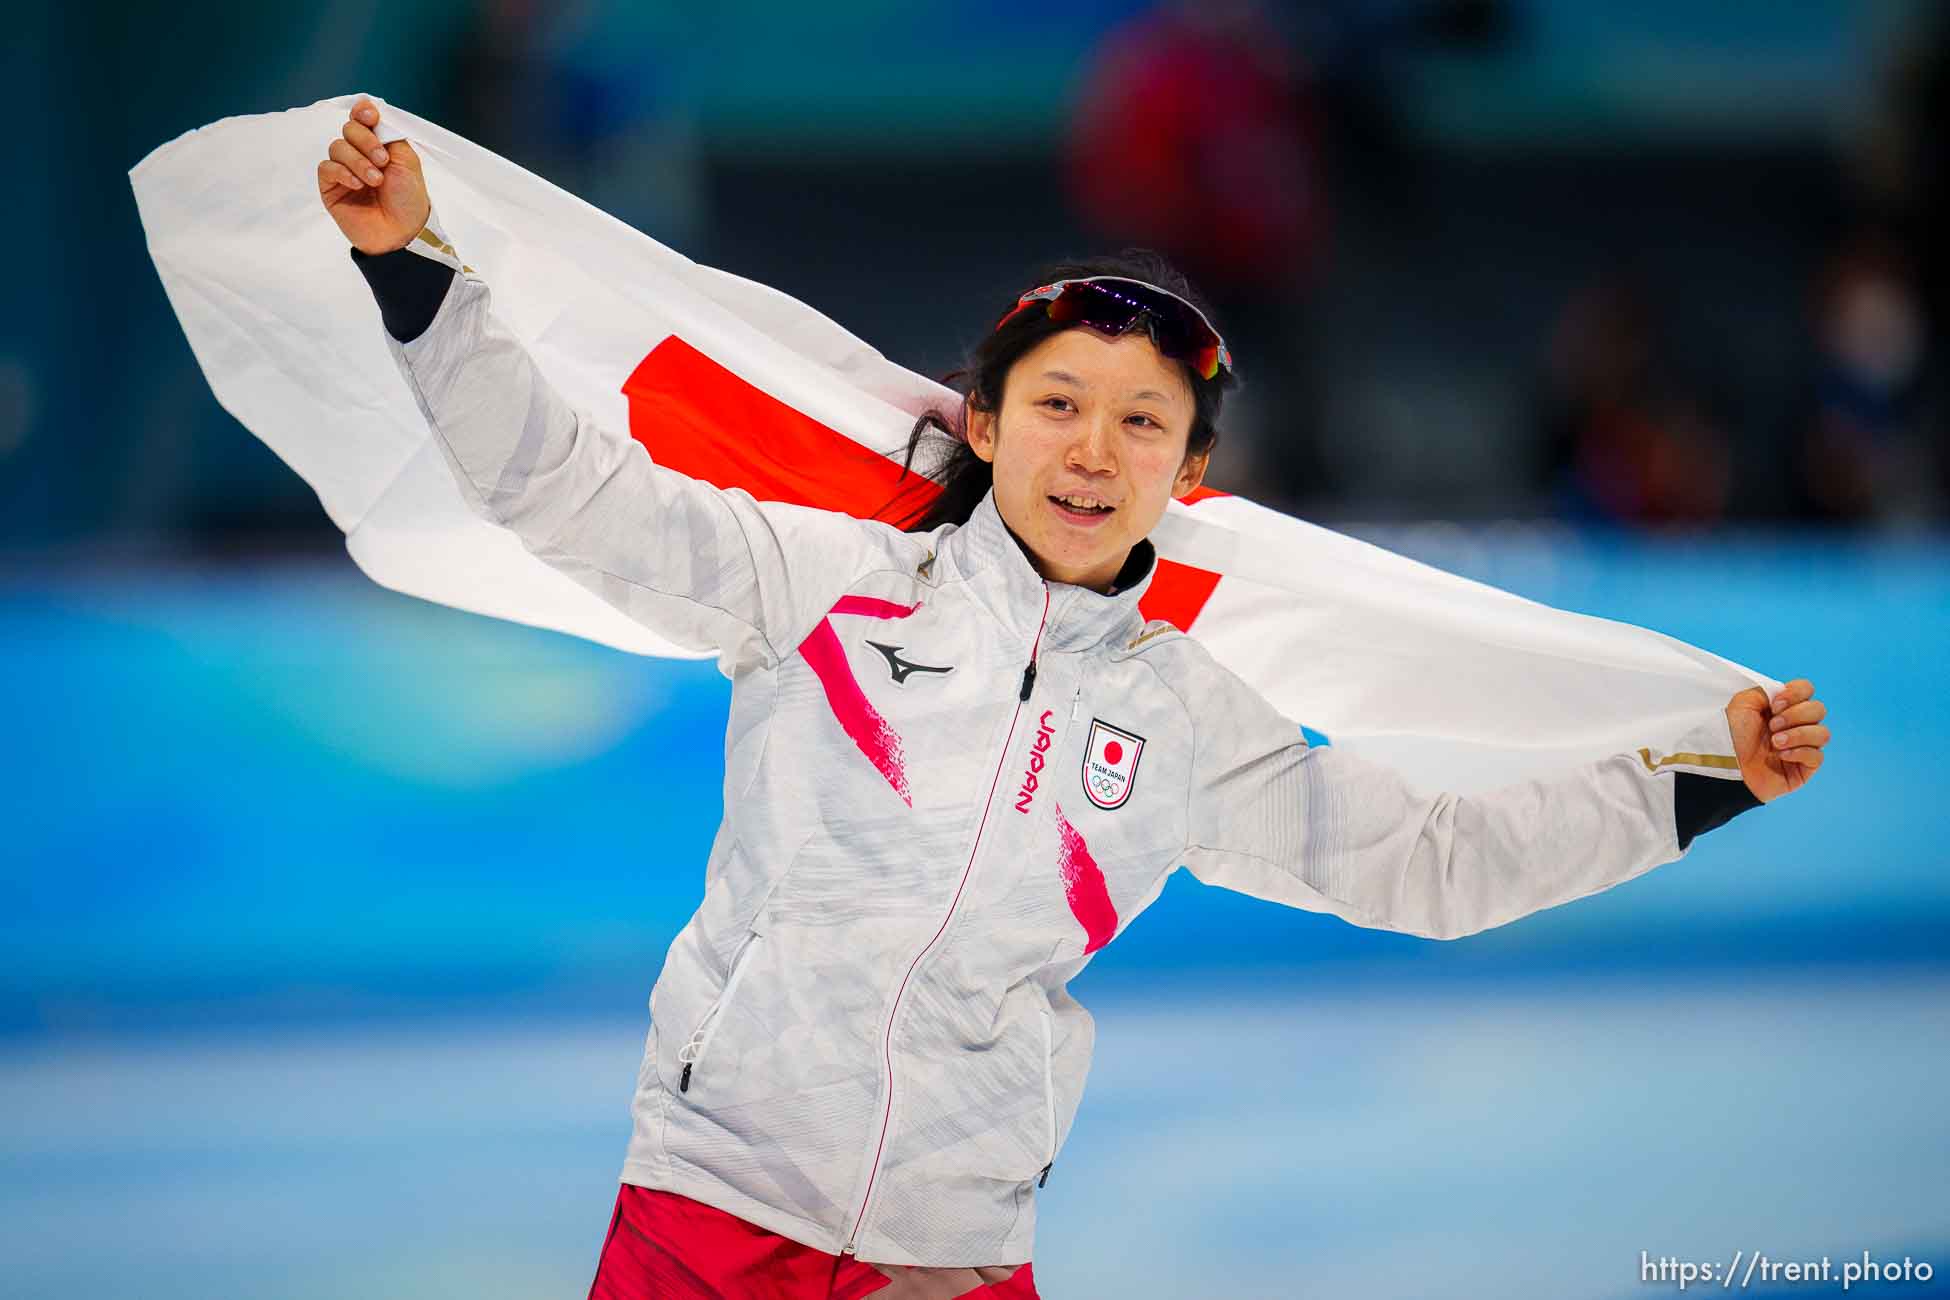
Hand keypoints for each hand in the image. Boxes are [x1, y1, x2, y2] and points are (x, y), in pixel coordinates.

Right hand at [317, 97, 430, 254]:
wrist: (402, 232)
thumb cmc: (408, 199)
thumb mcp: (407, 160)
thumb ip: (390, 134)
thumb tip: (372, 110)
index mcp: (378, 144)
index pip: (362, 119)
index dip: (363, 113)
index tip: (371, 117)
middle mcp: (359, 154)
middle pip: (349, 129)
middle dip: (365, 141)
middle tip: (382, 160)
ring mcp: (343, 169)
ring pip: (337, 147)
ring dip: (358, 161)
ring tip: (376, 180)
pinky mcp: (330, 187)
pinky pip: (327, 168)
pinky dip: (342, 172)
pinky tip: (357, 185)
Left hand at [1726, 678, 1828, 801]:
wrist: (1726, 765)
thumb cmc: (1731, 735)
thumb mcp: (1744, 703)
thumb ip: (1768, 691)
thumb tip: (1787, 693)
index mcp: (1782, 707)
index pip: (1807, 690)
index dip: (1796, 693)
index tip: (1774, 705)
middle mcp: (1795, 725)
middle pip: (1819, 709)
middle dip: (1796, 715)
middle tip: (1772, 726)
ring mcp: (1801, 746)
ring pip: (1823, 733)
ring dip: (1798, 735)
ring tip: (1775, 742)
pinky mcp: (1804, 768)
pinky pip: (1818, 756)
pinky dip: (1799, 752)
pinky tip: (1781, 756)